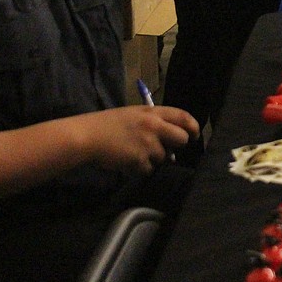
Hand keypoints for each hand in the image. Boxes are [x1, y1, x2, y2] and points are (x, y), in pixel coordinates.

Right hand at [81, 106, 198, 173]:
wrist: (87, 137)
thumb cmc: (108, 124)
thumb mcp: (134, 114)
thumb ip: (154, 122)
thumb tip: (171, 138)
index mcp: (153, 112)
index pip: (183, 116)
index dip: (193, 127)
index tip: (194, 135)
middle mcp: (154, 126)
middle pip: (182, 139)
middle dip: (177, 146)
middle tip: (166, 148)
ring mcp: (148, 144)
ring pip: (164, 157)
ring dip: (154, 158)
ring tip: (134, 152)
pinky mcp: (140, 160)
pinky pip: (149, 169)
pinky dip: (141, 169)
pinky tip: (128, 161)